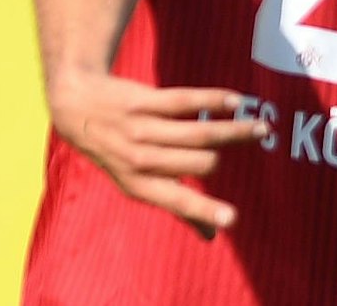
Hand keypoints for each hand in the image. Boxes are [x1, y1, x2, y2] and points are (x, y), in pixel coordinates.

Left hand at [46, 71, 267, 238]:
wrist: (75, 106)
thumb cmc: (115, 152)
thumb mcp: (135, 183)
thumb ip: (176, 207)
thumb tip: (212, 237)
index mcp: (139, 185)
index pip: (177, 202)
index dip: (204, 212)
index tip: (232, 220)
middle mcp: (139, 159)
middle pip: (200, 164)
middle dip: (224, 156)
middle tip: (253, 139)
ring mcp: (140, 129)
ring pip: (198, 133)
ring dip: (235, 131)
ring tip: (262, 127)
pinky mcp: (141, 102)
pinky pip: (184, 101)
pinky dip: (212, 100)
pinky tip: (235, 100)